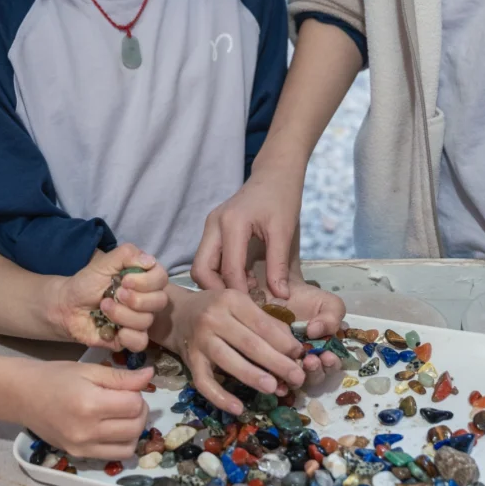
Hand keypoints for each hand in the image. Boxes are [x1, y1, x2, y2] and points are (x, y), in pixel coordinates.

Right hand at [20, 360, 151, 458]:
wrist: (24, 396)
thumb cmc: (56, 377)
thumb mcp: (89, 370)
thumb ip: (121, 377)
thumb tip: (150, 376)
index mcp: (90, 404)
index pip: (134, 405)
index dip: (137, 394)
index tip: (128, 387)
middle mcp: (87, 430)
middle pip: (135, 427)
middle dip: (140, 411)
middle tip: (129, 399)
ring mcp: (82, 447)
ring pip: (128, 447)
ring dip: (134, 430)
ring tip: (123, 415)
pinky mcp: (79, 456)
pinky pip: (113, 456)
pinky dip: (121, 443)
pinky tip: (114, 428)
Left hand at [56, 244, 168, 351]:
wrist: (68, 306)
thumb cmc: (87, 282)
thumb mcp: (104, 263)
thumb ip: (126, 255)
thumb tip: (150, 261)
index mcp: (143, 279)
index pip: (161, 278)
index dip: (146, 281)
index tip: (125, 280)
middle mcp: (146, 300)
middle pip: (160, 301)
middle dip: (136, 299)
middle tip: (116, 294)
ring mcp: (139, 321)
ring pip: (147, 321)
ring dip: (122, 314)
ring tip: (104, 308)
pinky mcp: (130, 339)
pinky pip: (141, 342)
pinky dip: (127, 336)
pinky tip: (113, 331)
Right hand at [168, 287, 313, 414]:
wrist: (177, 315)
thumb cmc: (217, 310)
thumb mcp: (240, 306)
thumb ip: (266, 323)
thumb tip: (292, 348)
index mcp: (232, 300)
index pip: (262, 323)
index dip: (283, 341)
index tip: (299, 355)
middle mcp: (214, 318)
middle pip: (248, 343)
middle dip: (276, 362)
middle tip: (297, 378)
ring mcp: (200, 340)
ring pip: (228, 360)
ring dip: (252, 376)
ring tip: (274, 389)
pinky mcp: (189, 361)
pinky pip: (204, 382)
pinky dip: (221, 397)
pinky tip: (238, 408)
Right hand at [191, 164, 304, 297]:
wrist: (275, 174)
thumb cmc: (282, 197)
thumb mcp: (284, 231)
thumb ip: (279, 265)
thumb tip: (280, 297)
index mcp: (231, 223)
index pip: (228, 269)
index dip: (240, 294)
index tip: (256, 311)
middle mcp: (214, 224)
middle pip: (200, 269)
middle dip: (218, 291)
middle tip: (243, 305)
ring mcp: (211, 226)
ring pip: (201, 265)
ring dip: (218, 283)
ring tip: (246, 292)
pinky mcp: (213, 230)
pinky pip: (209, 258)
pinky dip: (221, 273)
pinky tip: (244, 279)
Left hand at [275, 270, 345, 376]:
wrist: (280, 290)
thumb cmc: (308, 300)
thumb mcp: (328, 303)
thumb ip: (331, 317)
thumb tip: (316, 330)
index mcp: (325, 351)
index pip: (330, 365)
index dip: (331, 364)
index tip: (327, 356)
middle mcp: (308, 361)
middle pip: (315, 376)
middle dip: (315, 371)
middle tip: (311, 361)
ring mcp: (288, 363)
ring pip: (295, 379)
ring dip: (297, 376)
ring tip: (295, 363)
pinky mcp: (269, 362)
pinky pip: (273, 377)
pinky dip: (277, 381)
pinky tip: (277, 379)